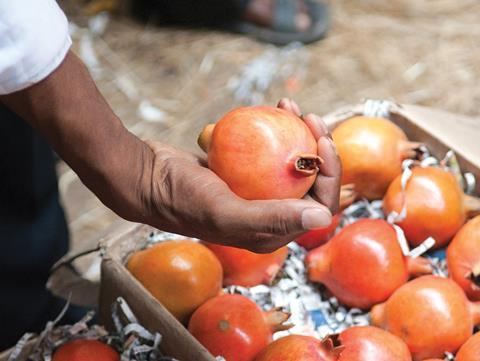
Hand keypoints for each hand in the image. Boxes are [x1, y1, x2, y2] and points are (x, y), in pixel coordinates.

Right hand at [141, 99, 340, 252]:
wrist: (147, 177)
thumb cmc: (181, 199)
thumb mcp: (225, 211)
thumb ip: (272, 219)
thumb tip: (322, 217)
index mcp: (271, 232)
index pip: (318, 207)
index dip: (330, 175)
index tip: (321, 141)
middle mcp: (268, 213)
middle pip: (310, 180)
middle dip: (319, 148)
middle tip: (310, 117)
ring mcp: (256, 190)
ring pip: (292, 160)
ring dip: (299, 132)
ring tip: (291, 106)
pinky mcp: (244, 170)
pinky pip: (270, 148)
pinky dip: (275, 128)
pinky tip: (274, 108)